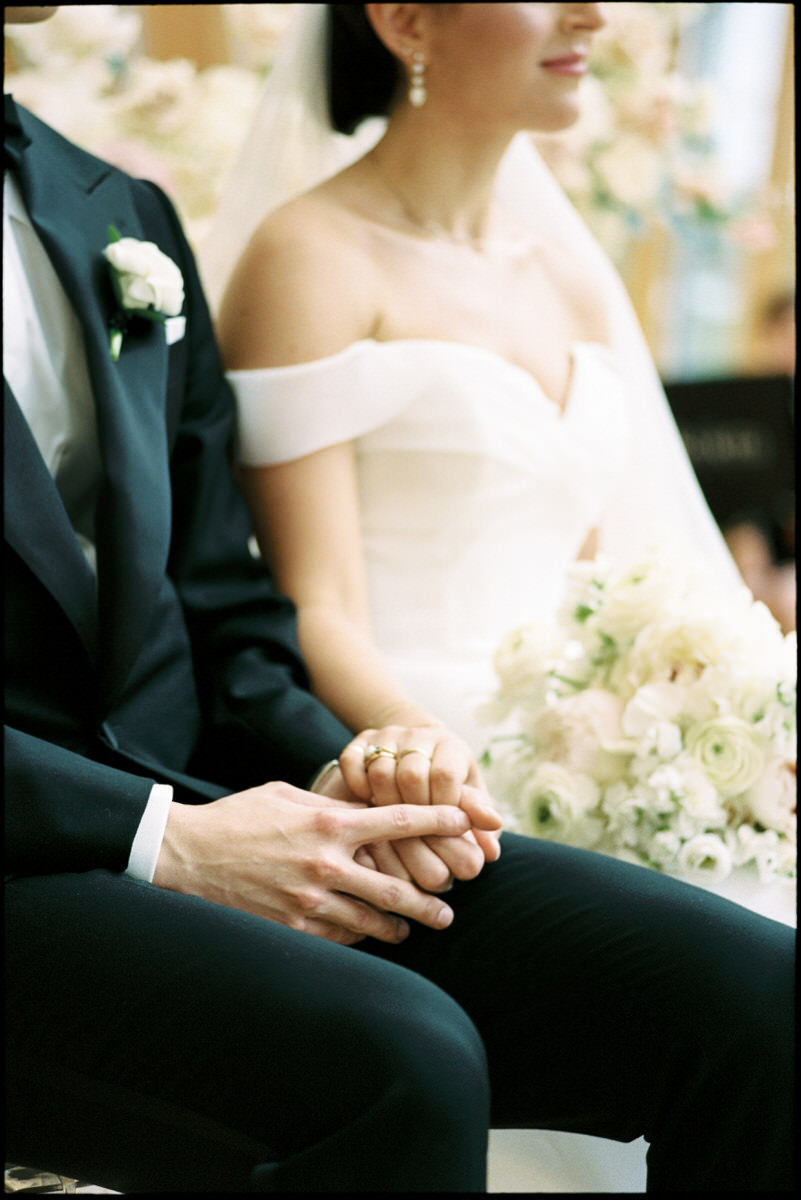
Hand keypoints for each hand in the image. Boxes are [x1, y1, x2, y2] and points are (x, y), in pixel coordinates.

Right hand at [152, 782, 473, 945]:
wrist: (187, 855)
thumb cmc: (239, 818)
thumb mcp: (288, 796)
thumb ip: (331, 805)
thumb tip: (366, 811)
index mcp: (329, 824)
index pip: (399, 822)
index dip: (439, 822)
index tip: (467, 824)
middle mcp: (326, 864)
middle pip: (397, 887)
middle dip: (430, 902)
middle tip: (449, 911)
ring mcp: (310, 901)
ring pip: (372, 921)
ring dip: (397, 927)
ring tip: (411, 930)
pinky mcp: (292, 929)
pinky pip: (339, 939)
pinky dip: (357, 938)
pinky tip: (365, 938)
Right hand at [337, 725, 502, 891]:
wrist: (417, 747)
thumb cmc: (448, 785)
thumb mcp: (467, 797)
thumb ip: (477, 822)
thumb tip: (491, 852)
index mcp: (451, 747)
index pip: (445, 775)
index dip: (443, 808)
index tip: (442, 831)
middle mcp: (418, 736)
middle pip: (411, 774)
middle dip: (414, 812)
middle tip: (416, 838)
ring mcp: (386, 736)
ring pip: (380, 770)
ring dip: (385, 805)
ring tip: (392, 828)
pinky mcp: (359, 741)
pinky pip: (352, 762)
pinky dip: (357, 786)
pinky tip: (368, 806)